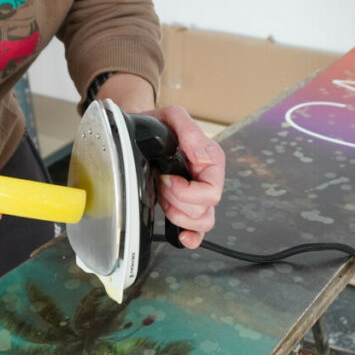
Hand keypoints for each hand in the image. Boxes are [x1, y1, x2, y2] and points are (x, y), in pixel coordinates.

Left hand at [145, 105, 223, 248]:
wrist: (142, 134)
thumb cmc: (158, 126)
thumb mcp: (172, 117)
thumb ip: (188, 130)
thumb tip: (201, 157)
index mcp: (211, 160)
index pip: (212, 190)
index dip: (186, 191)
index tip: (167, 178)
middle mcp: (207, 180)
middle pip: (204, 210)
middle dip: (176, 200)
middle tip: (162, 182)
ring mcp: (198, 197)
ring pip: (201, 223)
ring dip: (177, 215)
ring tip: (164, 197)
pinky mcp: (187, 208)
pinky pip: (197, 232)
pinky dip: (191, 238)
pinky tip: (181, 236)